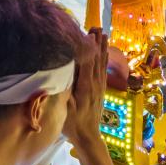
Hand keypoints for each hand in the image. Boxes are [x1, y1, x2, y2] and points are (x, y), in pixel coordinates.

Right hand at [61, 27, 111, 154]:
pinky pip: (103, 70)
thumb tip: (62, 73)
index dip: (89, 47)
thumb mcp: (66, 108)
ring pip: (102, 63)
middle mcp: (95, 84)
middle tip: (97, 27)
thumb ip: (66, 90)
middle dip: (97, 43)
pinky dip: (104, 58)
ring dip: (102, 48)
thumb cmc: (73, 124)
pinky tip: (104, 53)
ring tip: (103, 34)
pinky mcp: (100, 90)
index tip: (89, 33)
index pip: (89, 62)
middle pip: (97, 59)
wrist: (88, 137)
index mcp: (86, 86)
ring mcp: (100, 87)